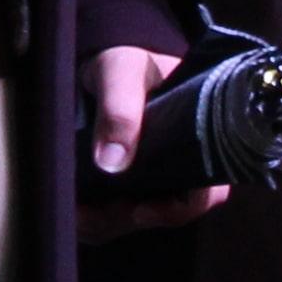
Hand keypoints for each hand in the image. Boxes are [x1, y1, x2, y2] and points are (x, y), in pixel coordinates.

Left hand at [81, 43, 226, 235]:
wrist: (100, 59)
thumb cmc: (124, 59)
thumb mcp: (122, 71)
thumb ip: (119, 108)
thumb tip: (113, 162)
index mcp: (200, 137)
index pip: (207, 190)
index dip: (180, 208)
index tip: (143, 210)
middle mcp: (183, 163)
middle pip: (170, 212)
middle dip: (131, 217)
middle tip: (95, 211)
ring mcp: (155, 176)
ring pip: (138, 218)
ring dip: (108, 221)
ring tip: (79, 210)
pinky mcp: (126, 184)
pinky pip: (114, 216)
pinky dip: (94, 218)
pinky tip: (74, 206)